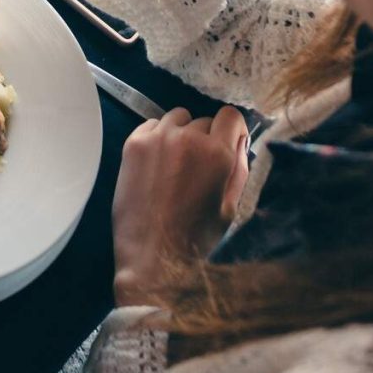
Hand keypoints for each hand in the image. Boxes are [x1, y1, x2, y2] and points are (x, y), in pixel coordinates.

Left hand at [109, 105, 251, 305]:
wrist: (153, 256)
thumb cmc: (197, 238)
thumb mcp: (231, 206)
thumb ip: (239, 168)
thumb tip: (239, 143)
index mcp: (217, 153)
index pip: (230, 115)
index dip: (232, 130)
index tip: (228, 143)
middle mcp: (187, 138)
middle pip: (204, 120)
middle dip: (207, 139)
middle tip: (200, 166)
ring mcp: (157, 139)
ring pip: (178, 118)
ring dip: (182, 134)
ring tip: (178, 163)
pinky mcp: (133, 144)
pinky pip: (152, 125)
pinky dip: (158, 137)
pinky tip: (158, 162)